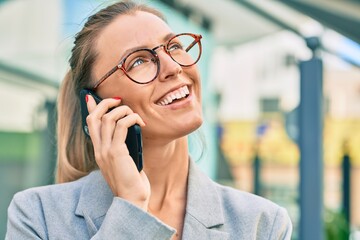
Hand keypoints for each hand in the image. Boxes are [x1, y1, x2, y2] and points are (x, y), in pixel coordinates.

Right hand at [86, 95, 148, 209]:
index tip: (91, 97)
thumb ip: (122, 145)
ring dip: (123, 110)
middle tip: (119, 100)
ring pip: (108, 118)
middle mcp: (99, 149)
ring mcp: (105, 151)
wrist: (132, 199)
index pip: (90, 124)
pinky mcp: (116, 152)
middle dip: (105, 103)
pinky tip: (140, 122)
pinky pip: (122, 126)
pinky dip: (132, 119)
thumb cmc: (132, 181)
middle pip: (95, 117)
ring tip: (135, 115)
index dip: (90, 108)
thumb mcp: (124, 160)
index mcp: (99, 151)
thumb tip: (130, 128)